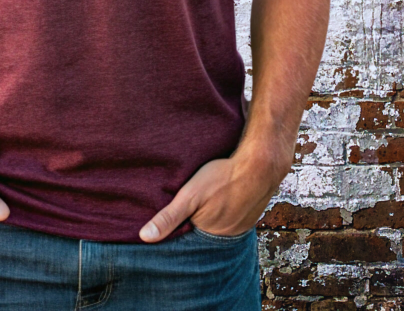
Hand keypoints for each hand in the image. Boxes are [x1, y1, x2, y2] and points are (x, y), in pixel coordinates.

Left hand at [138, 145, 290, 241]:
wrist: (260, 164)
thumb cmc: (223, 177)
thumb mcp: (190, 195)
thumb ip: (168, 217)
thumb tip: (144, 237)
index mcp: (209, 235)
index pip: (188, 239)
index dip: (178, 230)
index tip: (167, 220)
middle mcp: (226, 236)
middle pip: (203, 232)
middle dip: (193, 223)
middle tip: (189, 205)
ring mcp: (240, 226)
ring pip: (217, 224)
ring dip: (210, 216)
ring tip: (204, 202)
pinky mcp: (248, 215)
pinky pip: (231, 216)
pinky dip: (224, 210)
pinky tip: (220, 198)